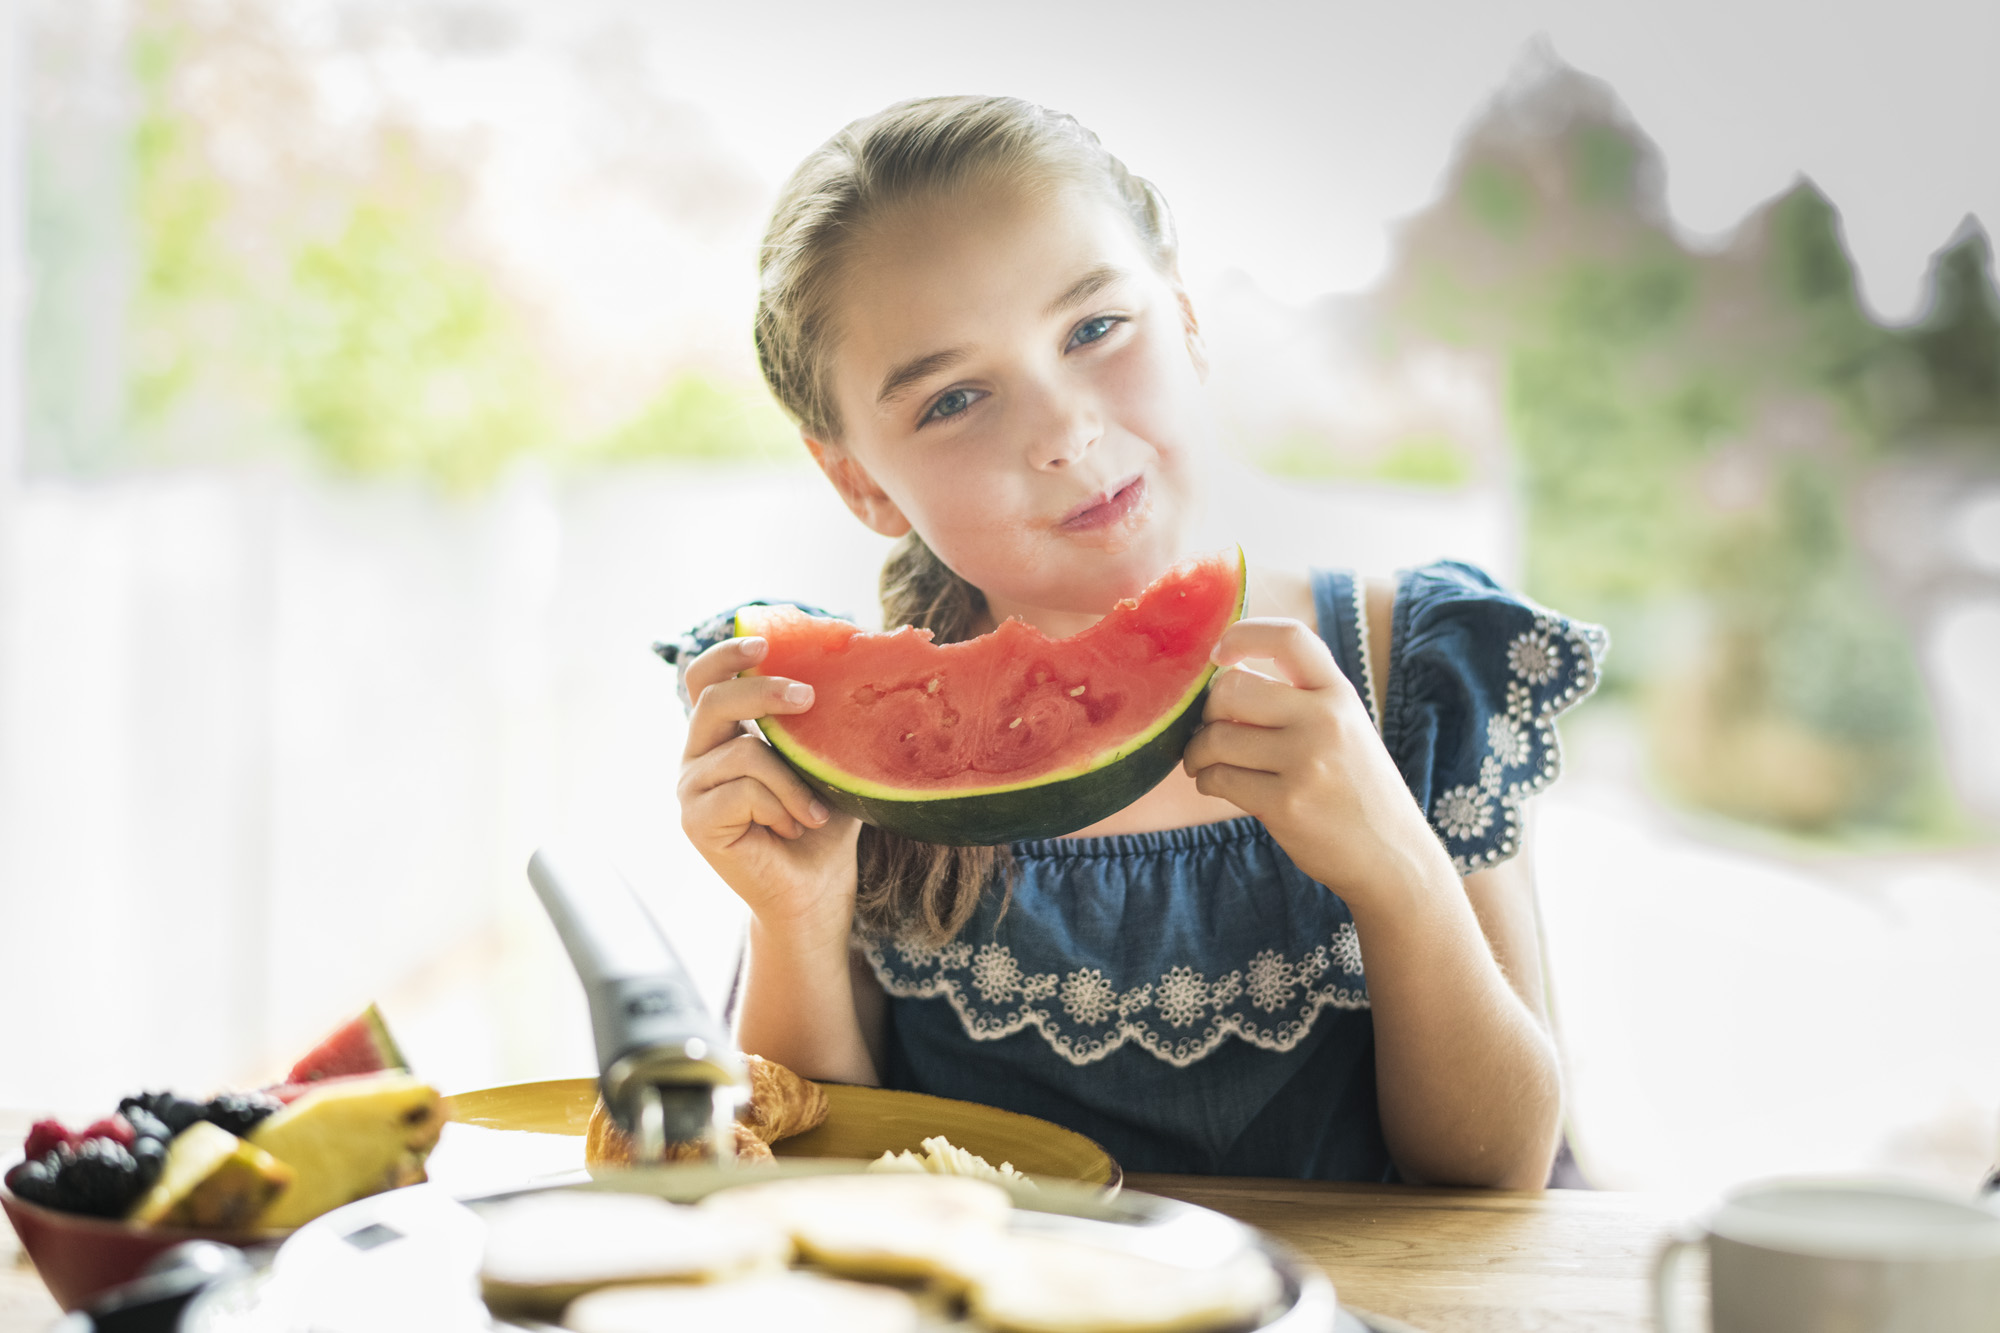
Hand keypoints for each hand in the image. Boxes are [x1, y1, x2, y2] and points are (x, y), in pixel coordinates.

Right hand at [677, 636, 860, 936]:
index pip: (704, 679)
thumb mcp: (825, 759)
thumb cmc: (822, 822)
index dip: (725, 653)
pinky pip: (743, 791)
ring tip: (814, 811)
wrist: (817, 888)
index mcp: (723, 735)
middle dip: (763, 691)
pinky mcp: (695, 821)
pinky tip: (793, 828)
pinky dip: (782, 806)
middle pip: (713, 701)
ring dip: (792, 781)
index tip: (763, 642)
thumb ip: (821, 720)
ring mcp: (691, 788)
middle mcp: (698, 756)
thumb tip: (855, 658)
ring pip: (743, 753)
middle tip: (808, 697)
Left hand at [1181, 618, 1449, 906]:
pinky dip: (1206, 781)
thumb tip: (1226, 672)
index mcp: (1339, 694)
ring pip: (1217, 737)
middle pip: (1232, 688)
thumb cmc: (1355, 788)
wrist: (1391, 856)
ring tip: (1205, 763)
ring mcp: (1306, 762)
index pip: (1290, 637)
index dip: (1244, 634)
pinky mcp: (1286, 804)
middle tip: (1208, 731)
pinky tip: (1216, 785)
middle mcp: (1325, 720)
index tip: (1218, 654)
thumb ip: (1299, 699)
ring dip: (1197, 752)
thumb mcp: (1345, 728)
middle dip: (1206, 711)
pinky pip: (1219, 778)